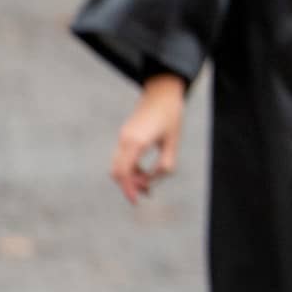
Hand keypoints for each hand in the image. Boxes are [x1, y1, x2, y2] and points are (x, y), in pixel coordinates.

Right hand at [110, 73, 186, 204]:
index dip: (129, 189)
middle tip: (148, 193)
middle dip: (130, 185)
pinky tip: (145, 172)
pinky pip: (122, 158)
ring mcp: (123, 137)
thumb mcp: (174, 140)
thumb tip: (154, 180)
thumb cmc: (171, 114)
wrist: (163, 91)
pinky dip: (130, 168)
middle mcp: (125, 140)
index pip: (124, 172)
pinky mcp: (125, 135)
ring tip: (149, 184)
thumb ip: (166, 163)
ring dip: (131, 177)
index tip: (137, 200)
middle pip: (117, 172)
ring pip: (119, 166)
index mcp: (136, 142)